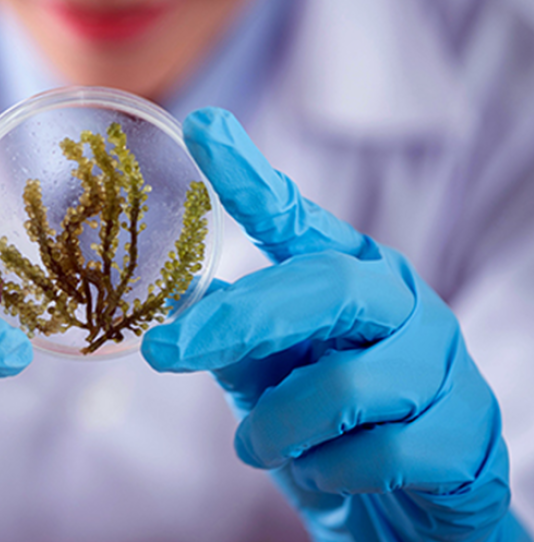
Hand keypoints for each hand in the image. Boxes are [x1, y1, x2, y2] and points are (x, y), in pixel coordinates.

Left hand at [142, 109, 527, 540]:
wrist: (409, 515)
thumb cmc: (329, 432)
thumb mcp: (272, 380)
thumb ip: (239, 341)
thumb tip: (186, 300)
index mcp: (349, 277)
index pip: (296, 219)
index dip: (248, 176)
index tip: (201, 127)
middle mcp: (400, 304)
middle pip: (322, 286)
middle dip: (238, 322)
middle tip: (164, 354)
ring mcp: (441, 367)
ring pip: (344, 388)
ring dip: (280, 428)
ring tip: (261, 446)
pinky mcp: (465, 436)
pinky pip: (376, 455)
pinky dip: (327, 473)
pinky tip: (325, 473)